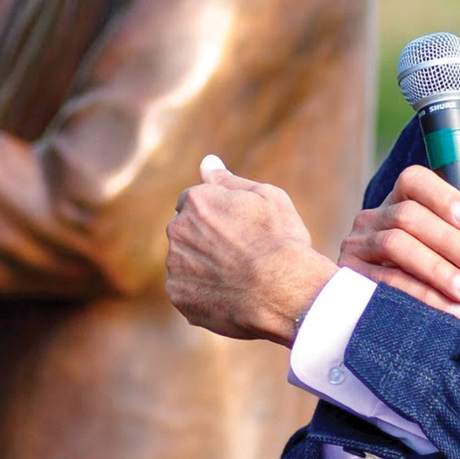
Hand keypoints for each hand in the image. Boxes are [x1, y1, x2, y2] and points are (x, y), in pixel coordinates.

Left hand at [165, 155, 337, 345]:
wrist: (283, 291)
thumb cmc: (280, 240)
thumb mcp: (266, 197)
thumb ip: (228, 180)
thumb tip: (207, 162)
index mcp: (197, 201)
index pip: (192, 202)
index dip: (216, 215)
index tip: (237, 229)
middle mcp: (177, 230)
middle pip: (185, 231)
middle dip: (205, 239)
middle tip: (240, 253)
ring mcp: (176, 266)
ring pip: (185, 262)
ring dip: (203, 266)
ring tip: (238, 277)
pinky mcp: (179, 296)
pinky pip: (188, 290)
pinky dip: (204, 292)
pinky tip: (231, 294)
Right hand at [339, 165, 459, 318]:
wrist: (387, 316)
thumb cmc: (431, 273)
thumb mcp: (459, 250)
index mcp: (400, 201)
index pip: (414, 181)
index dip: (442, 195)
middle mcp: (373, 218)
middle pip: (408, 216)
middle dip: (449, 240)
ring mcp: (357, 245)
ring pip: (395, 246)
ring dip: (437, 270)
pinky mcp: (349, 276)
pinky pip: (383, 281)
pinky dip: (419, 295)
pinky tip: (446, 309)